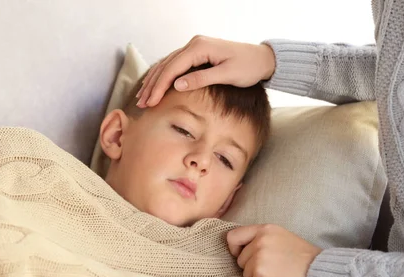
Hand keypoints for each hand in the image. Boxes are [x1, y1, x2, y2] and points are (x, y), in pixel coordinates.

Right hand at [136, 35, 275, 107]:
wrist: (262, 59)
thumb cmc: (248, 67)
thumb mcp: (227, 75)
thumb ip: (201, 79)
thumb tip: (177, 85)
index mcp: (200, 47)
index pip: (172, 68)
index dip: (159, 86)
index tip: (151, 102)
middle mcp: (194, 44)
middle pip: (166, 66)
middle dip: (152, 86)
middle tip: (141, 104)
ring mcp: (194, 47)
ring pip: (167, 65)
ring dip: (154, 81)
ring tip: (142, 98)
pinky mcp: (197, 53)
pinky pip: (174, 65)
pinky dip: (163, 76)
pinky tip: (154, 87)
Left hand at [227, 224, 321, 276]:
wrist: (320, 271)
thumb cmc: (304, 257)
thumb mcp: (282, 238)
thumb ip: (262, 240)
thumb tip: (243, 250)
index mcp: (264, 229)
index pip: (233, 236)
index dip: (234, 249)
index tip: (243, 257)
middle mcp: (259, 241)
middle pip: (240, 261)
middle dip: (253, 269)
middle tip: (272, 270)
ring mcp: (259, 257)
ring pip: (246, 275)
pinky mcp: (261, 274)